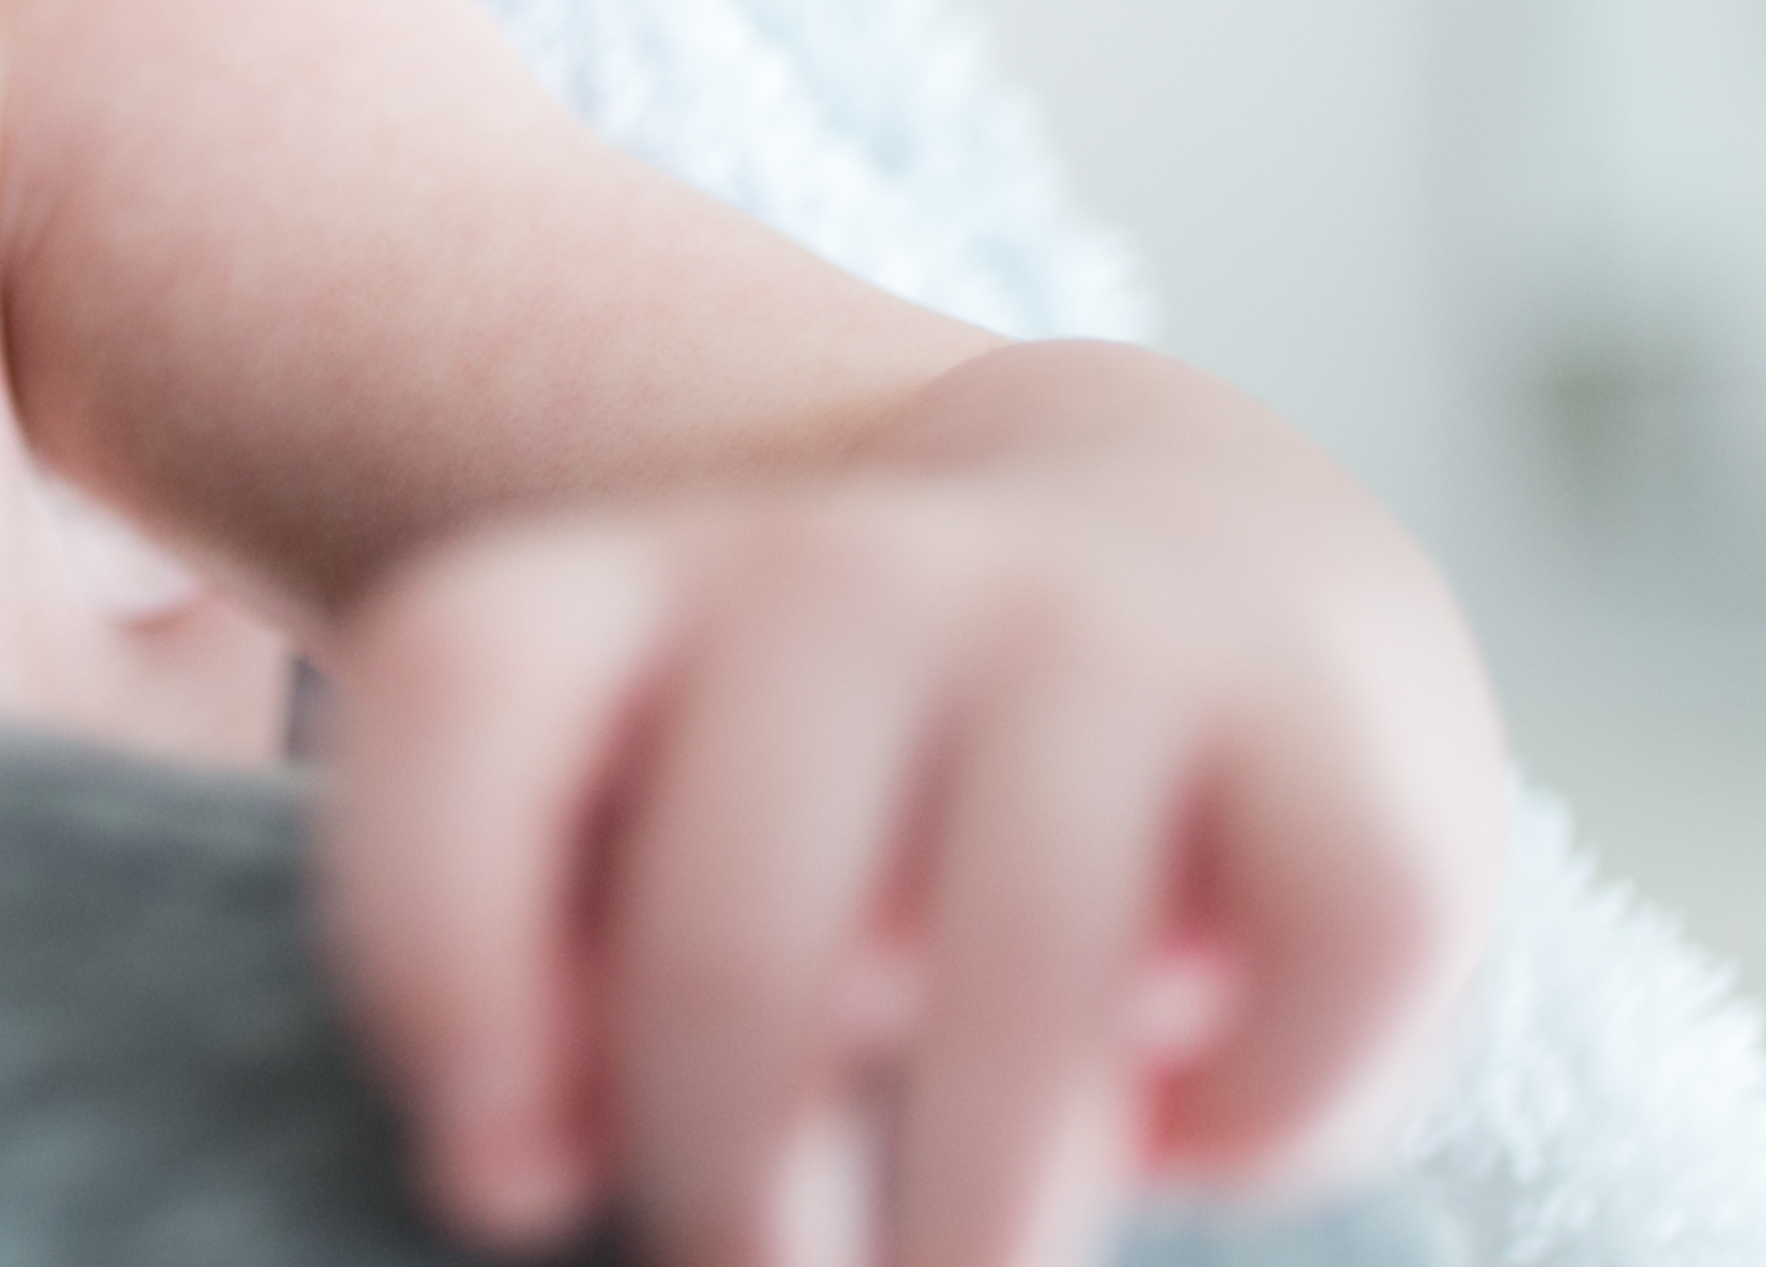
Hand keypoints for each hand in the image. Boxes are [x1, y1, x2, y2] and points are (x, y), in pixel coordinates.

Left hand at [316, 353, 1500, 1266]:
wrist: (1193, 567)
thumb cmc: (864, 795)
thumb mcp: (660, 840)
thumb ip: (540, 985)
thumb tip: (505, 1160)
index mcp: (632, 584)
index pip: (460, 692)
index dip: (433, 952)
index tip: (489, 1171)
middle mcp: (847, 569)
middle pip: (731, 949)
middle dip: (730, 1197)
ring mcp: (1094, 629)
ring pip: (1018, 1001)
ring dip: (973, 1230)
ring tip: (956, 1261)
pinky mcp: (1332, 729)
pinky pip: (1305, 988)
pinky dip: (1248, 1128)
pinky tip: (1189, 1125)